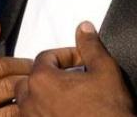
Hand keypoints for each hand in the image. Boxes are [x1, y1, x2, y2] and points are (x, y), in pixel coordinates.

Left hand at [15, 21, 135, 116]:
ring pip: (28, 102)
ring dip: (44, 96)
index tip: (81, 60)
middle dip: (49, 75)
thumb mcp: (105, 70)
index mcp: (42, 80)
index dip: (66, 55)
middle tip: (70, 78)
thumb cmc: (108, 112)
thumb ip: (91, 46)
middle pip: (31, 79)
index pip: (45, 57)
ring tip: (66, 97)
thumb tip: (84, 29)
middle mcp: (30, 102)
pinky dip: (45, 114)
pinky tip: (64, 113)